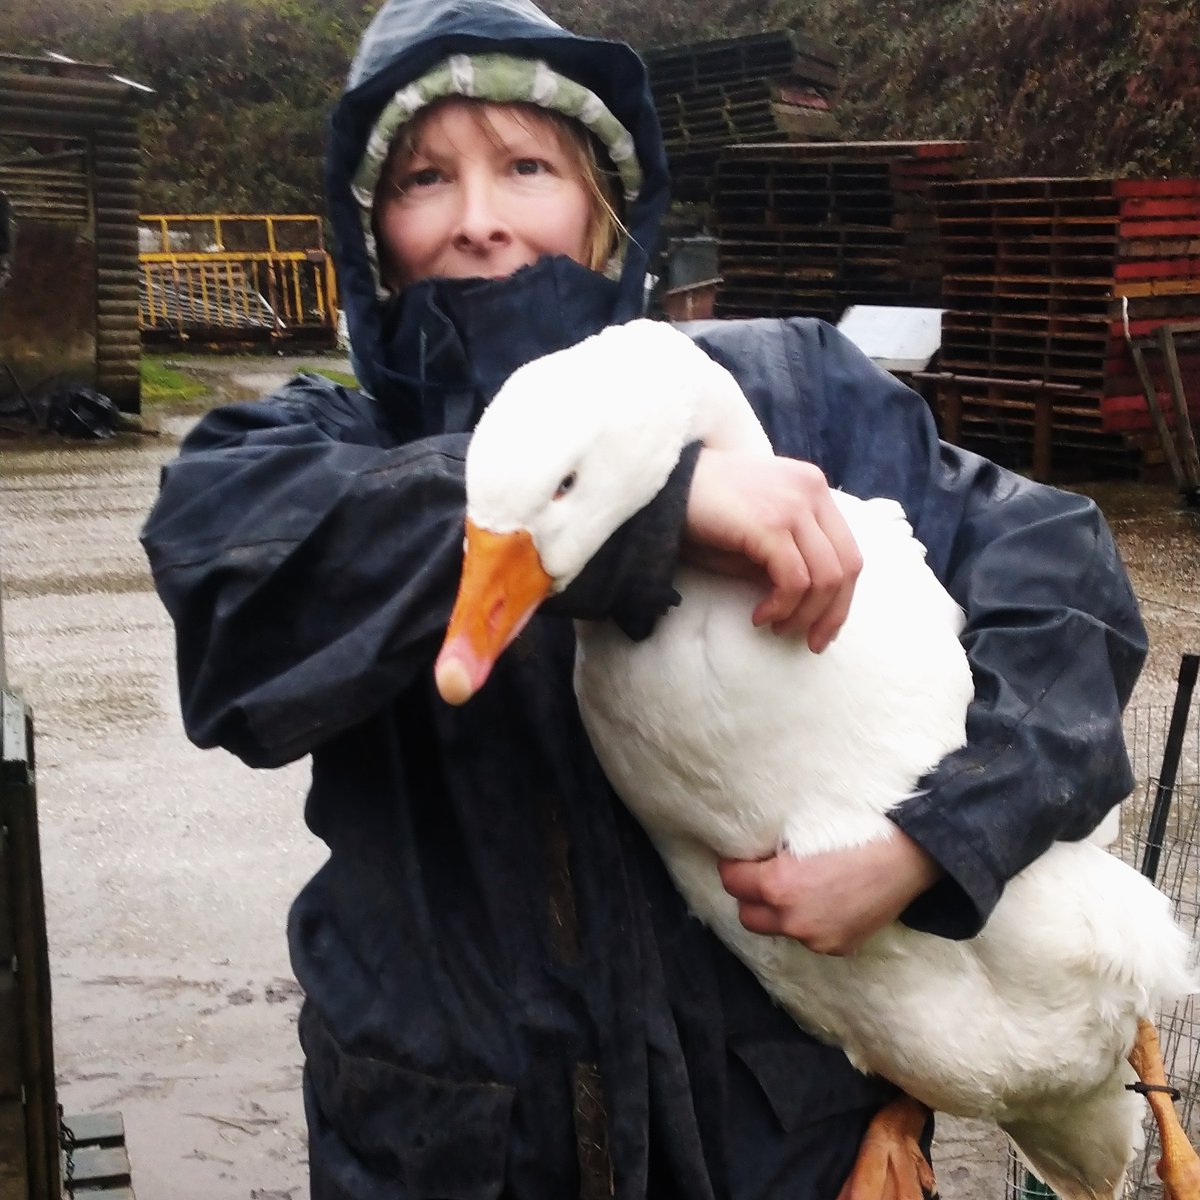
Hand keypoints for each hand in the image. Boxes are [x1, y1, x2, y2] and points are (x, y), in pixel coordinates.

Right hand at [683, 448, 861, 650]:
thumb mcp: (756, 533)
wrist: (662, 488)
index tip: (824, 628)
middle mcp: (812, 491)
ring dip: (804, 614)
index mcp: (813, 488)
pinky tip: (760, 617)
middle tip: (811, 642)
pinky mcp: (771, 524)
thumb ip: (788, 557)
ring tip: (777, 628)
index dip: (841, 598)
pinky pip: (794, 580)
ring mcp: (794, 505)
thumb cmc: (704, 512)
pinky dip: (782, 607)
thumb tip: (811, 605)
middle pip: (847, 566)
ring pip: (826, 578)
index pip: (848, 550)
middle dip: (831, 614)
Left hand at [717, 832, 942, 955]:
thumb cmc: (855, 830)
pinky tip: (827, 901)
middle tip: (764, 874)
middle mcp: (793, 919)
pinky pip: (810, 937)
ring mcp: (817, 938)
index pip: (731, 880)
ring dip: (780, 912)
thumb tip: (751, 854)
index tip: (743, 857)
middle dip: (751, 895)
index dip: (735, 865)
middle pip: (747, 914)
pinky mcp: (839, 947)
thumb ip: (772, 853)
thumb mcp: (802, 832)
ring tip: (799, 888)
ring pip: (779, 928)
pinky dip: (811, 922)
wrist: (909, 853)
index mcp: (778, 885)